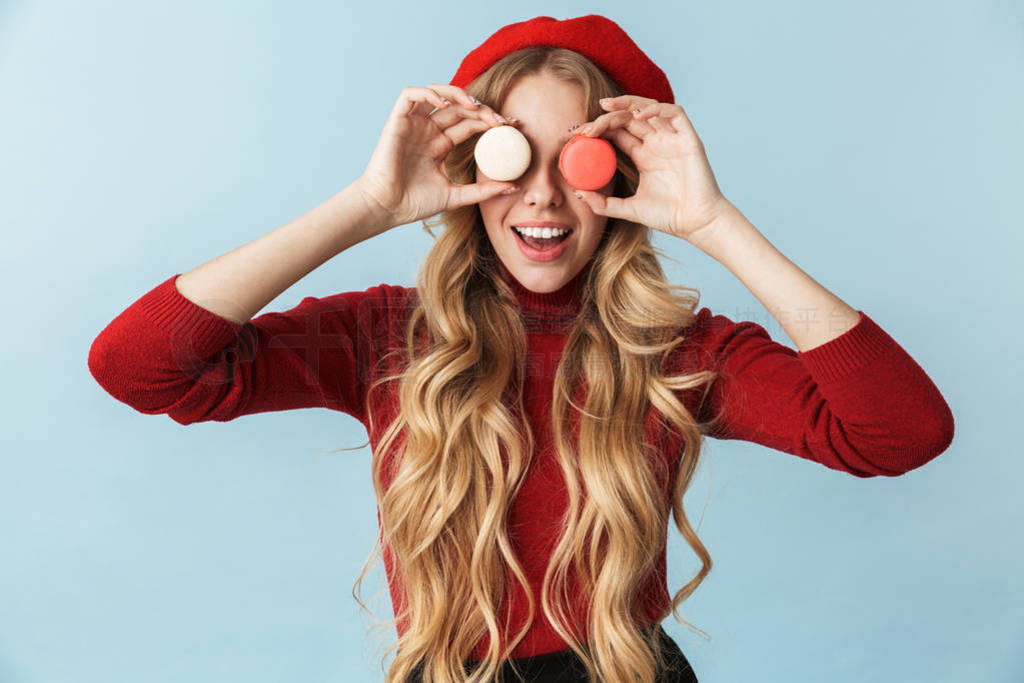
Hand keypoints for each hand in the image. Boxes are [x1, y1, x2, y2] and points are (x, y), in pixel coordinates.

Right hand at [353, 84, 517, 230]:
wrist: (387, 208)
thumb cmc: (415, 204)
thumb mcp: (457, 196)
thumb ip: (483, 190)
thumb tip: (514, 186)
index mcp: (441, 145)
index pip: (470, 124)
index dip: (491, 121)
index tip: (512, 126)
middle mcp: (428, 131)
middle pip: (459, 109)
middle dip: (482, 110)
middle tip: (501, 120)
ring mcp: (413, 124)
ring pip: (438, 94)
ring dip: (458, 95)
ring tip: (476, 106)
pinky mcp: (397, 121)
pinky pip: (411, 95)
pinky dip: (429, 93)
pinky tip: (446, 104)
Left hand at [570, 95, 730, 242]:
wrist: (696, 223)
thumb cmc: (668, 216)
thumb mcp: (628, 209)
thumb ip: (603, 204)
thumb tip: (578, 192)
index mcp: (643, 156)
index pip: (618, 132)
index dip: (598, 129)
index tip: (576, 135)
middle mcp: (656, 143)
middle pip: (628, 118)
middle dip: (605, 117)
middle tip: (586, 128)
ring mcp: (672, 139)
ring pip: (648, 108)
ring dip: (626, 104)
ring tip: (605, 107)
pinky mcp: (688, 139)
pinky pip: (674, 113)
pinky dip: (656, 109)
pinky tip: (637, 116)